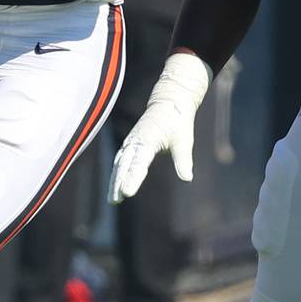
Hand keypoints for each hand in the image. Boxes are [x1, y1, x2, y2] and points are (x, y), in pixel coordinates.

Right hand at [108, 52, 212, 202]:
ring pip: (119, 163)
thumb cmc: (177, 120)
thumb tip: (187, 178)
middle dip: (118, 182)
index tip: (127, 192)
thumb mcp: (184, 139)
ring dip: (115, 180)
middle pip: (124, 165)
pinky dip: (117, 173)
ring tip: (113, 200)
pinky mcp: (131, 143)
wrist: (169, 101)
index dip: (132, 177)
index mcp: (148, 139)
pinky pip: (120, 160)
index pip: (139, 162)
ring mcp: (131, 141)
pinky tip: (115, 186)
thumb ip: (183, 159)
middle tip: (116, 200)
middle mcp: (136, 140)